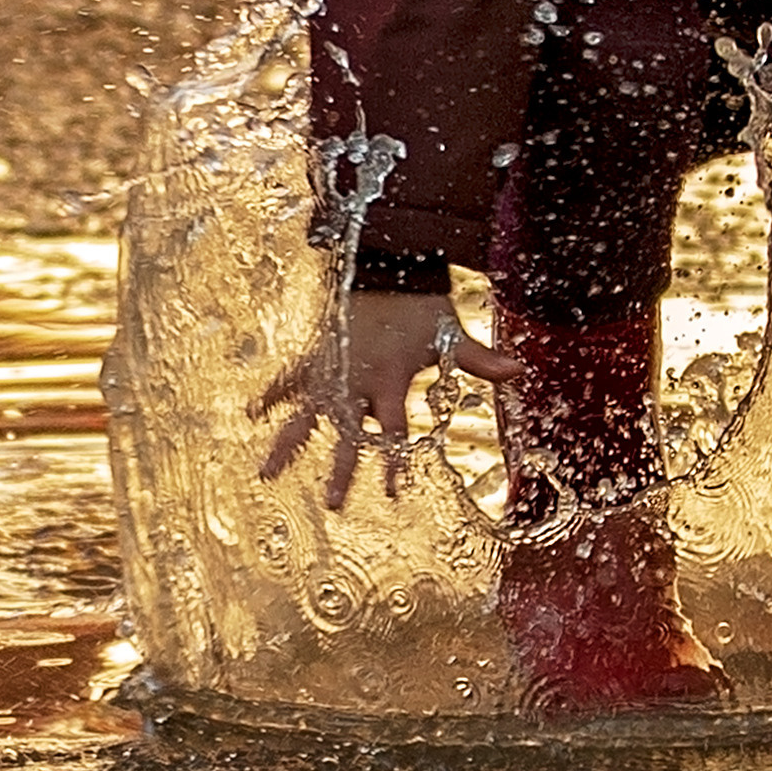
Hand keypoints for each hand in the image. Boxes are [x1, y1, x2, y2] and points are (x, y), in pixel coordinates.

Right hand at [256, 291, 515, 512]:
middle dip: (342, 470)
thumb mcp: (452, 335)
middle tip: (333, 504)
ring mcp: (332, 370)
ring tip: (266, 474)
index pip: (394, 431)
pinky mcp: (316, 355)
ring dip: (288, 444)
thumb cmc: (421, 305)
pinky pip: (289, 379)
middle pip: (348, 434)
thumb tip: (520, 371)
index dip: (394, 462)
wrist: (386, 266)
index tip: (392, 493)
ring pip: (305, 414)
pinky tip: (251, 415)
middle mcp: (357, 380)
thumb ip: (482, 360)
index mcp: (391, 380)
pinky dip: (271, 394)